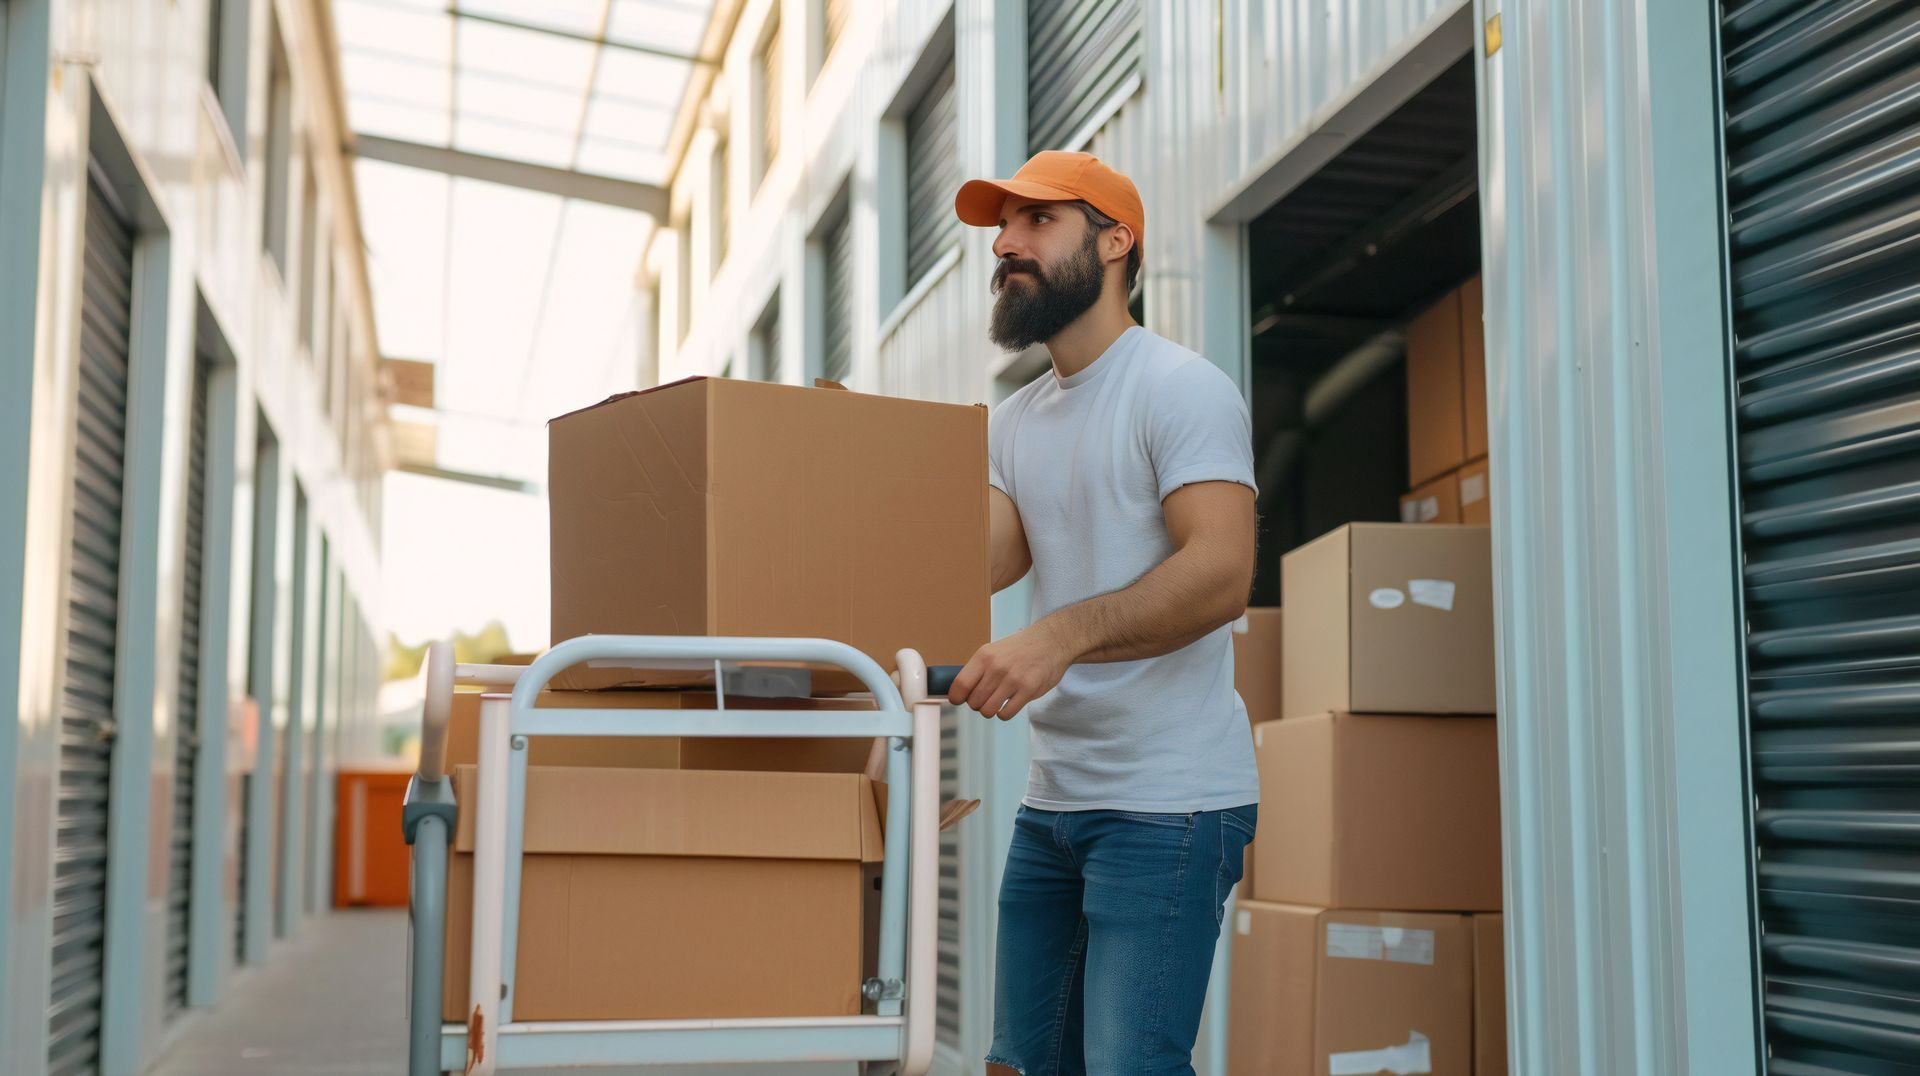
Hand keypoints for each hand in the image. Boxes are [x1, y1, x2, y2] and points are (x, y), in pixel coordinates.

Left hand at [947, 622, 1075, 720]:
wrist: (1051, 641)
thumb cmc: (1020, 649)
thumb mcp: (994, 651)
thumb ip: (978, 670)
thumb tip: (958, 692)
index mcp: (984, 656)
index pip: (960, 684)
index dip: (956, 697)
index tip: (959, 700)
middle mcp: (997, 667)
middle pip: (974, 701)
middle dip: (977, 704)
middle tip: (985, 698)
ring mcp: (1013, 679)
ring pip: (988, 710)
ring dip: (990, 710)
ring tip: (997, 701)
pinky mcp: (1029, 689)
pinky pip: (1006, 714)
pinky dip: (1004, 713)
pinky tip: (1009, 703)